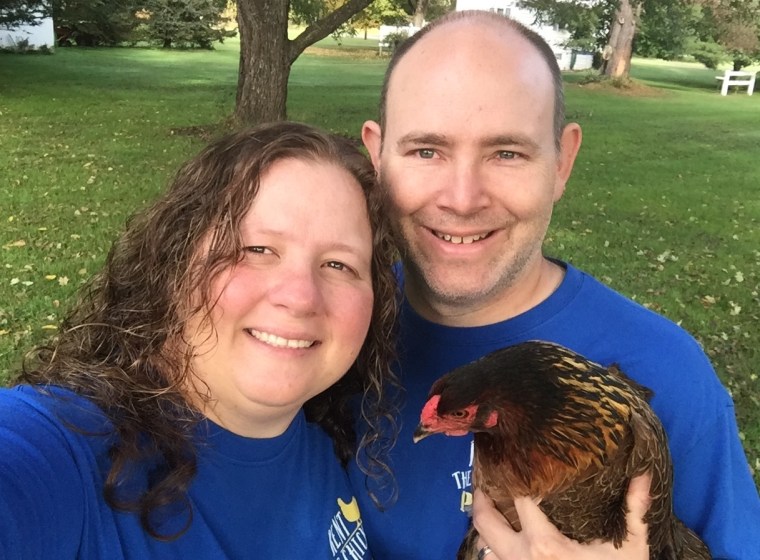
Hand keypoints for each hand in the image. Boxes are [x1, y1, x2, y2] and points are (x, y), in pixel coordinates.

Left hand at [472, 473, 651, 559]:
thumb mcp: (630, 547)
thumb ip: (634, 510)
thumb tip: (643, 474)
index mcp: (545, 544)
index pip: (520, 498)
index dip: (517, 475)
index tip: (519, 458)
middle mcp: (521, 557)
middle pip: (484, 519)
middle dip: (481, 495)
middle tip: (487, 477)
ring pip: (482, 542)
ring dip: (485, 522)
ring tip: (492, 502)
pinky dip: (491, 545)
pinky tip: (502, 533)